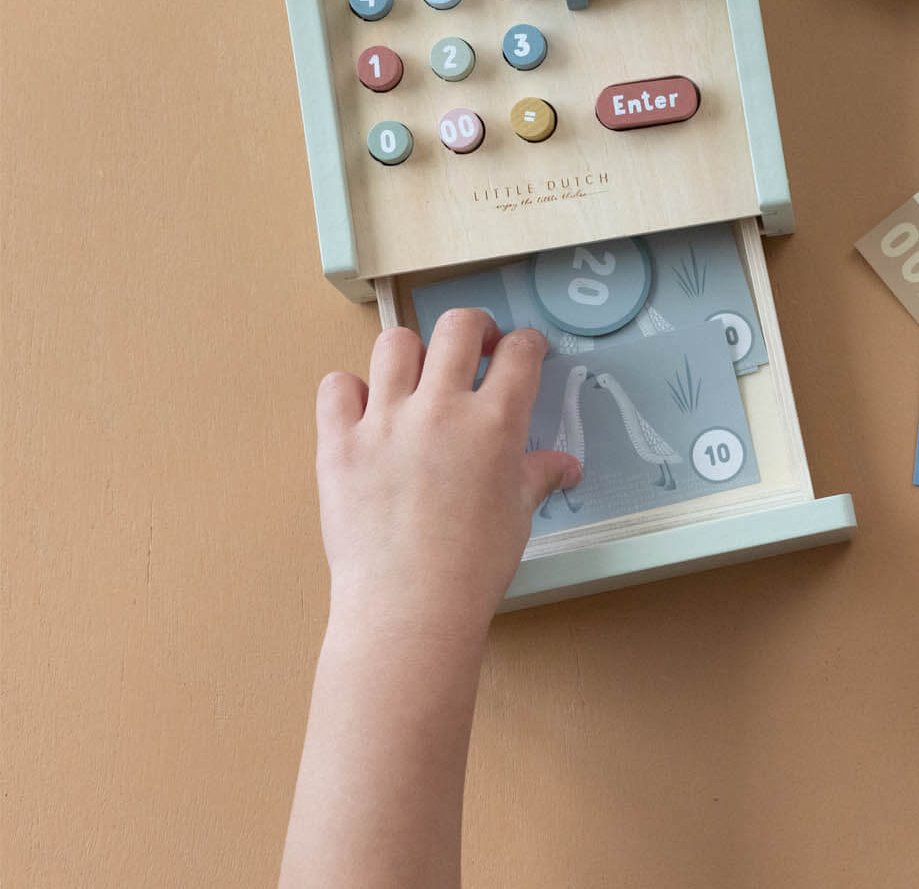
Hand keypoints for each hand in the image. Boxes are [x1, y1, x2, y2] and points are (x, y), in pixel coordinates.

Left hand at [314, 309, 580, 645]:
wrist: (408, 607)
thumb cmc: (474, 565)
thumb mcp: (518, 514)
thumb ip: (538, 475)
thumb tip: (567, 466)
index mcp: (495, 421)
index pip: (520, 352)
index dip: (527, 344)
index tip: (524, 351)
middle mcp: (441, 406)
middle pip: (459, 326)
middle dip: (475, 328)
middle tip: (476, 349)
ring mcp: (385, 420)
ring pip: (396, 344)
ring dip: (412, 354)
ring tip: (417, 380)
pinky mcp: (339, 442)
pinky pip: (336, 386)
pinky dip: (350, 391)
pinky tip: (365, 413)